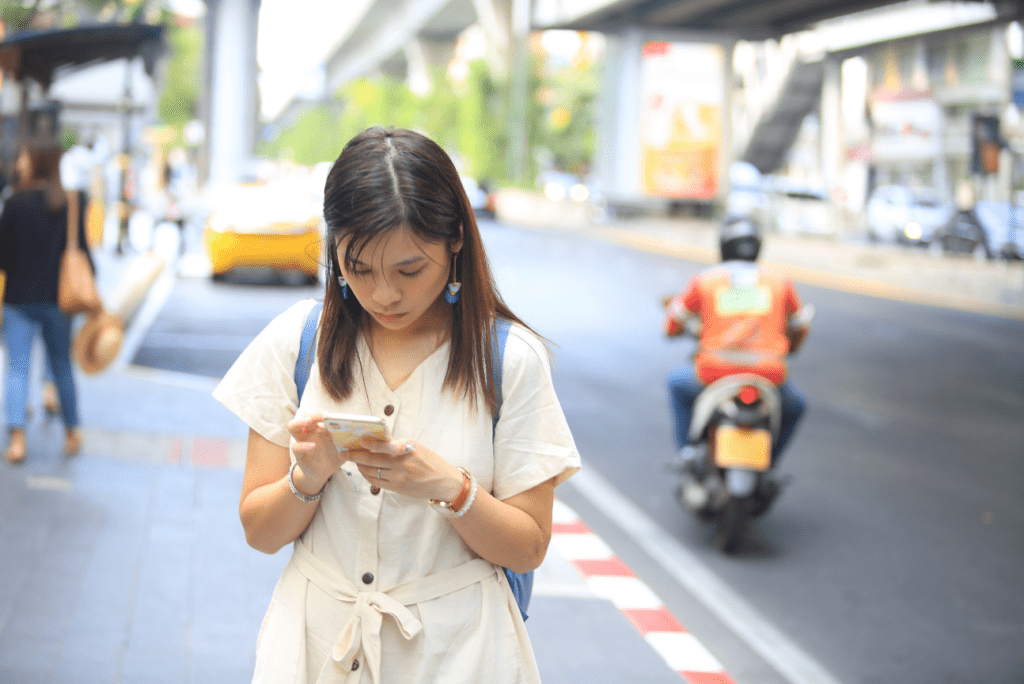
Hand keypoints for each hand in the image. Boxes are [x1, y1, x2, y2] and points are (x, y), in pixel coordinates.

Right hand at [287, 412, 345, 492]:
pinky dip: (304, 445)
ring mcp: (302, 441)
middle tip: (322, 415)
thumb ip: (350, 439)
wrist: (323, 473)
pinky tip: (312, 446)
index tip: (332, 415)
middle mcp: (309, 432)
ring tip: (309, 422)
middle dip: (313, 414)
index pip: (317, 415)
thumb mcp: (343, 447)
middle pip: (305, 416)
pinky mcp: (298, 454)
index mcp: (320, 427)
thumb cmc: (333, 456)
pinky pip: (296, 447)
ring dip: (300, 422)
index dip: (323, 413)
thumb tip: (364, 432)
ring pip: (292, 426)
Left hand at [346, 438, 463, 501]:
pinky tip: (364, 470)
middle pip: (372, 460)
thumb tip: (377, 441)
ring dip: (360, 465)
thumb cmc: (430, 461)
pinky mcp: (397, 488)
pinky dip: (368, 475)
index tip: (358, 440)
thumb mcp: (417, 447)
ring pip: (371, 471)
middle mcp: (401, 464)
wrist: (443, 482)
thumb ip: (398, 445)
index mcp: (407, 450)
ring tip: (354, 460)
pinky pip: (376, 481)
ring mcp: (398, 478)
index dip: (368, 443)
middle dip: (355, 456)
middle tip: (344, 453)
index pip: (383, 446)